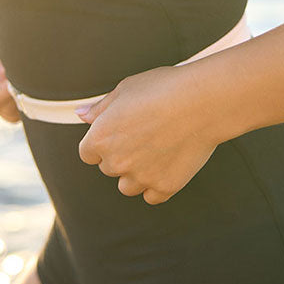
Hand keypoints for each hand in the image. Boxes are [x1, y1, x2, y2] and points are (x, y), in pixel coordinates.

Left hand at [76, 63, 218, 203]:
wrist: (202, 101)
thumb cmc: (163, 88)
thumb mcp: (126, 88)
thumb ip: (100, 107)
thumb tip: (81, 115)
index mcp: (101, 137)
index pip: (88, 152)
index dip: (103, 142)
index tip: (120, 132)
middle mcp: (116, 161)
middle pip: (109, 168)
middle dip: (121, 154)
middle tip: (145, 133)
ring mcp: (140, 177)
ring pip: (128, 186)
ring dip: (136, 173)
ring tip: (157, 148)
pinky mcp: (164, 187)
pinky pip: (152, 195)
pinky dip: (157, 183)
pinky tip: (168, 161)